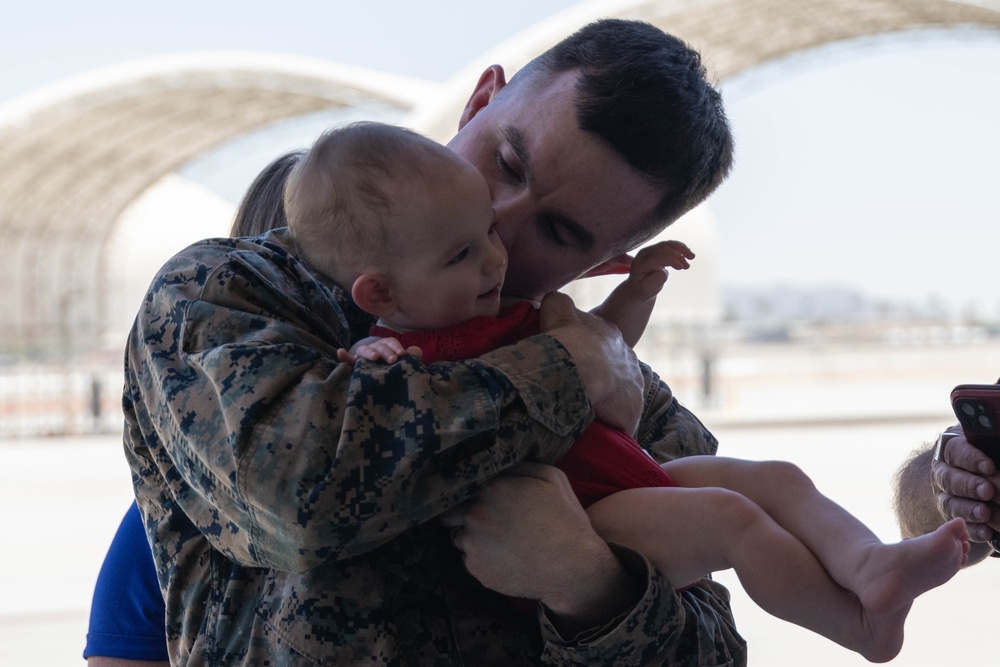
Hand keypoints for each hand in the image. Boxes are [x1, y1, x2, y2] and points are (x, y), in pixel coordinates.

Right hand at [336, 337, 421, 363]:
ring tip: (374, 358)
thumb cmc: (393, 369)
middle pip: (379, 346)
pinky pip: (347, 360)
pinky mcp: (353, 364)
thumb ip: (410, 357)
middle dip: (386, 352)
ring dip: (369, 352)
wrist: (380, 381)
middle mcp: (374, 348)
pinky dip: (344, 356)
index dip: (396, 347)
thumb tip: (417, 351)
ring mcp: (363, 356)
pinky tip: (340, 352)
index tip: (402, 355)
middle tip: (392, 360)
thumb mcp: (402, 362)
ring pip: (364, 349)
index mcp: (386, 346)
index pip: (390, 342)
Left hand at [439, 462, 640, 632]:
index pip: (465, 486)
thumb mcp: (552, 478)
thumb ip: (519, 466)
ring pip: (460, 538)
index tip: (482, 499)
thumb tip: (500, 466)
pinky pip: (470, 560)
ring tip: (498, 543)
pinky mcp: (476, 570)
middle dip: (465, 515)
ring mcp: (473, 545)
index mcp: (491, 489)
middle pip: (453, 513)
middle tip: (488, 522)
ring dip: (473, 538)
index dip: (472, 493)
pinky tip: (504, 559)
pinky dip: (482, 559)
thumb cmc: (565, 519)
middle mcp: (475, 515)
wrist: (573, 567)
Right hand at [538, 292, 642, 434]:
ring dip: (605, 401)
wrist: (581, 370)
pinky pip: (621, 418)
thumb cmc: (565, 341)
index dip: (584, 353)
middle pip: (612, 368)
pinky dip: (609, 423)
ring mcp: (633, 383)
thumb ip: (558, 304)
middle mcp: (627, 356)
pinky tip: (594, 427)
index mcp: (609, 334)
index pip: (599, 343)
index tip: (570, 363)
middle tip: (576, 388)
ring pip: (619, 393)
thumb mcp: (557, 313)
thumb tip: (554, 299)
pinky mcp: (632, 409)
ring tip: (583, 411)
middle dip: (599, 377)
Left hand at [624, 240, 694, 302]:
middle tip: (688, 266)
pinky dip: (680, 247)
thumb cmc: (642, 290)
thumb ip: (653, 282)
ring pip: (667, 244)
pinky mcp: (656, 249)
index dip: (670, 260)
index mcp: (639, 264)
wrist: (638, 287)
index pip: (656, 258)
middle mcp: (643, 254)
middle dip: (677, 254)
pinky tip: (687, 253)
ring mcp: (650, 250)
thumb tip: (662, 272)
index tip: (681, 267)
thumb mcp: (645, 291)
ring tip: (692, 257)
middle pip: (662, 249)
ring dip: (681, 249)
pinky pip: (669, 244)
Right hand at [932, 430, 999, 542]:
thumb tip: (997, 449)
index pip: (955, 450)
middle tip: (988, 491)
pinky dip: (973, 529)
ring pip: (950, 503)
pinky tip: (987, 532)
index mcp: (951, 447)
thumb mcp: (990, 443)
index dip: (970, 459)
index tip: (989, 467)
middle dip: (969, 486)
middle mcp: (944, 472)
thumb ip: (993, 443)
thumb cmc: (989, 452)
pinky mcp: (954, 516)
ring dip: (968, 509)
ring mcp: (946, 495)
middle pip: (949, 478)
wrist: (980, 473)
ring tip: (985, 513)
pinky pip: (959, 524)